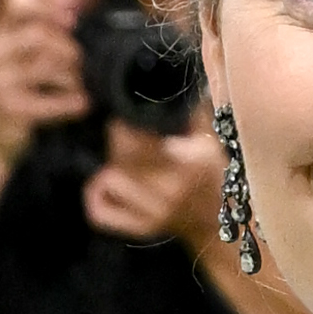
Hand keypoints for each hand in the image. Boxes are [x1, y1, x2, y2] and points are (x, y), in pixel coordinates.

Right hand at [0, 0, 89, 163]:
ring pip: (46, 66)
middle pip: (39, 35)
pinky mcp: (10, 109)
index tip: (71, 21)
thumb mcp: (25, 54)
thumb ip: (47, 21)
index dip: (48, 5)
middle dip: (69, 49)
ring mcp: (0, 81)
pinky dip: (72, 104)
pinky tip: (83, 105)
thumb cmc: (15, 93)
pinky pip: (50, 102)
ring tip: (82, 86)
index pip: (19, 0)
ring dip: (73, 77)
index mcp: (0, 34)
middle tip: (81, 64)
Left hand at [82, 115, 223, 250]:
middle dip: (117, 137)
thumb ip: (190, 112)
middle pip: (123, 156)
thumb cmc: (212, 175)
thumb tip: (165, 84)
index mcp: (190, 163)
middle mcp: (171, 190)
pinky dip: (96, 196)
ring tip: (120, 157)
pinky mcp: (142, 229)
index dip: (127, 122)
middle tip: (122, 130)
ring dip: (110, 164)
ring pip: (110, 179)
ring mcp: (155, 214)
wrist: (217, 225)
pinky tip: (104, 183)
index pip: (144, 138)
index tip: (127, 114)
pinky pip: (102, 213)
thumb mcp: (211, 141)